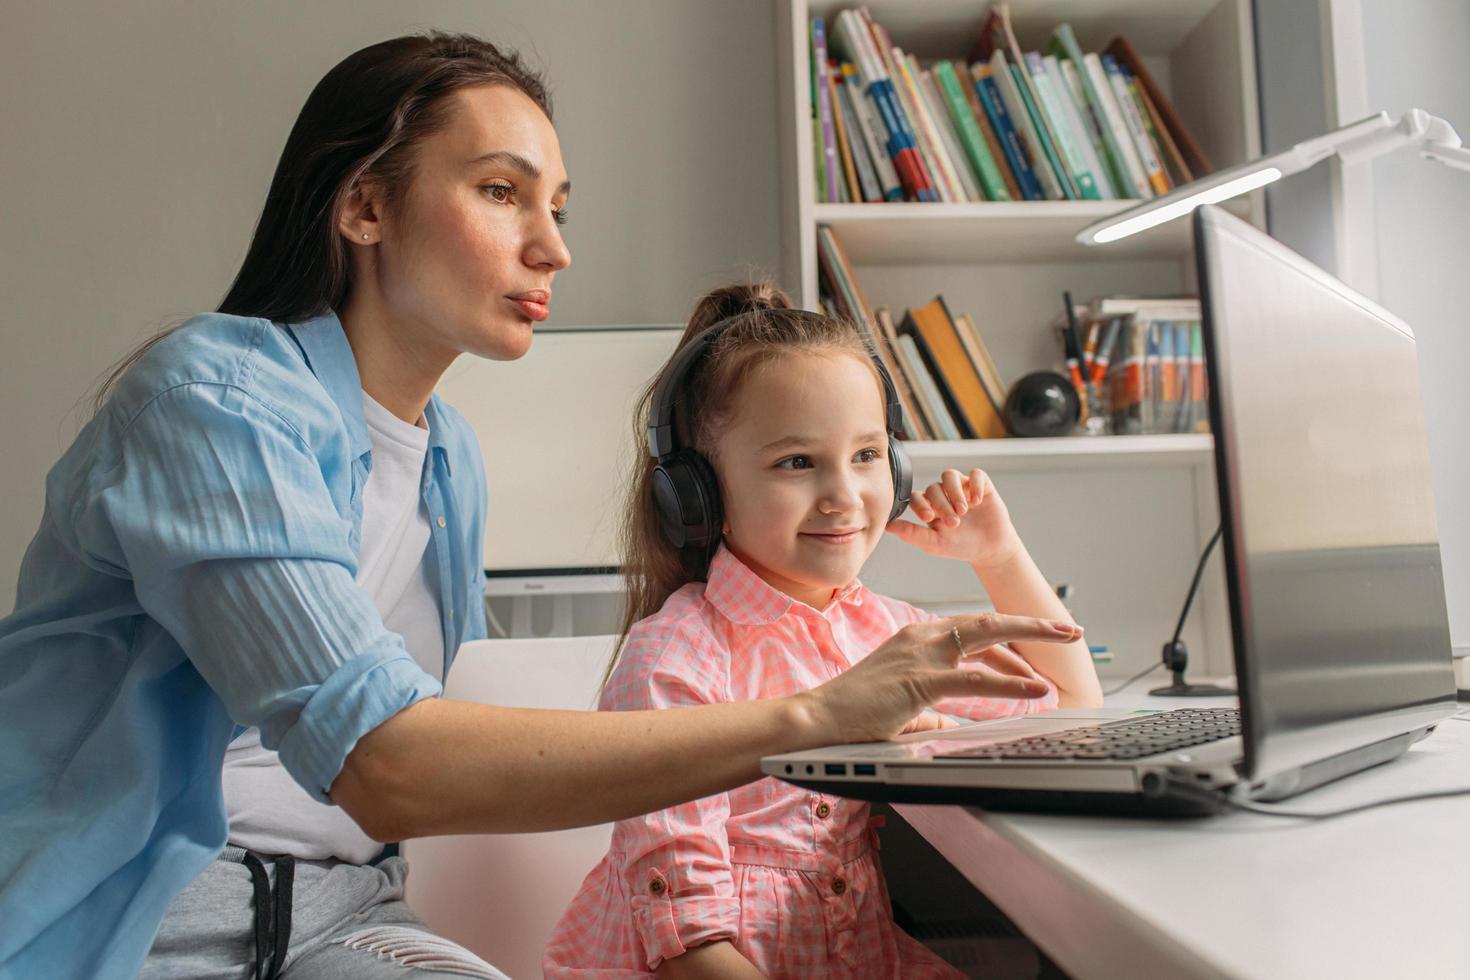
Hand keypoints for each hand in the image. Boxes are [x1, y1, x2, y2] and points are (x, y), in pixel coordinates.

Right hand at [804, 614, 1082, 743]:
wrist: (817, 720)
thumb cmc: (851, 716)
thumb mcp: (899, 712)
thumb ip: (926, 717)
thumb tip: (946, 727)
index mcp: (915, 641)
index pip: (971, 633)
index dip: (1007, 642)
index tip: (1035, 651)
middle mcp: (920, 638)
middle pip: (987, 622)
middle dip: (1032, 623)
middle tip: (1069, 628)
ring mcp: (920, 655)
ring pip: (987, 636)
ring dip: (1033, 637)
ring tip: (1067, 640)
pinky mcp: (919, 680)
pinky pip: (974, 679)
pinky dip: (1009, 682)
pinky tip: (1035, 688)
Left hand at [886, 468, 1023, 566]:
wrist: (990, 549)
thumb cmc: (960, 546)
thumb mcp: (934, 544)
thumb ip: (911, 533)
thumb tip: (887, 526)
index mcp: (929, 507)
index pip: (916, 497)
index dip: (920, 505)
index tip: (929, 518)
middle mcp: (943, 494)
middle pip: (934, 488)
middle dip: (942, 505)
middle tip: (953, 522)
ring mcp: (962, 488)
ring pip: (950, 475)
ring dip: (954, 492)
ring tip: (963, 510)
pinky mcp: (981, 485)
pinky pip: (975, 474)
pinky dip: (975, 485)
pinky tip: (977, 501)